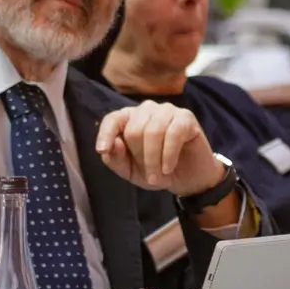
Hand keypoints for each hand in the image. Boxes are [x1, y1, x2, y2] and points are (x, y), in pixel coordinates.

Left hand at [96, 101, 225, 196]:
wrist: (188, 179)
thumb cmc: (156, 171)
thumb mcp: (130, 171)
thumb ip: (116, 159)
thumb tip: (111, 145)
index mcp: (129, 119)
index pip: (112, 119)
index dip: (105, 134)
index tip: (102, 150)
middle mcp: (146, 109)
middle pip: (134, 130)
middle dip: (139, 157)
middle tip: (149, 174)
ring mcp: (167, 110)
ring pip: (153, 131)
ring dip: (154, 159)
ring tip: (158, 176)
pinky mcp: (186, 117)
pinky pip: (173, 134)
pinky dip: (168, 155)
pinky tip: (168, 168)